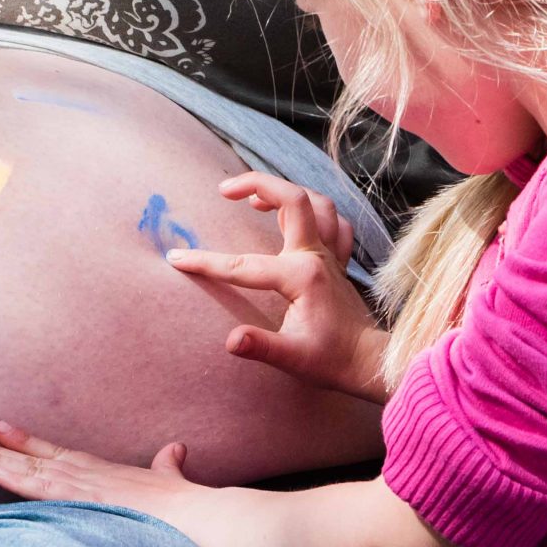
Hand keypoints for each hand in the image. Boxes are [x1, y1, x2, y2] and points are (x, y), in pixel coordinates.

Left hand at [0, 420, 196, 518]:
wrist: (205, 519)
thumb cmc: (192, 507)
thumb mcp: (174, 481)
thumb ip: (169, 467)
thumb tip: (174, 450)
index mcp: (106, 475)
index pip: (59, 455)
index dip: (28, 444)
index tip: (1, 430)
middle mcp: (92, 476)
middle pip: (37, 458)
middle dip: (0, 450)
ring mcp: (89, 488)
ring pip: (33, 470)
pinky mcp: (91, 505)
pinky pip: (47, 492)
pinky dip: (21, 481)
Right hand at [165, 171, 391, 401]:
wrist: (369, 362)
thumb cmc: (331, 360)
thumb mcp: (292, 358)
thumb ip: (260, 346)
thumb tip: (230, 340)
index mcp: (300, 276)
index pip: (242, 266)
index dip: (205, 262)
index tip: (176, 258)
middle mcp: (316, 257)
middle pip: (293, 198)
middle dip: (257, 184)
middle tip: (224, 190)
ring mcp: (330, 256)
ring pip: (316, 203)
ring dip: (286, 192)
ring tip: (256, 201)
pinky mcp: (338, 262)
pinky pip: (334, 223)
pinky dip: (316, 213)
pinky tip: (296, 220)